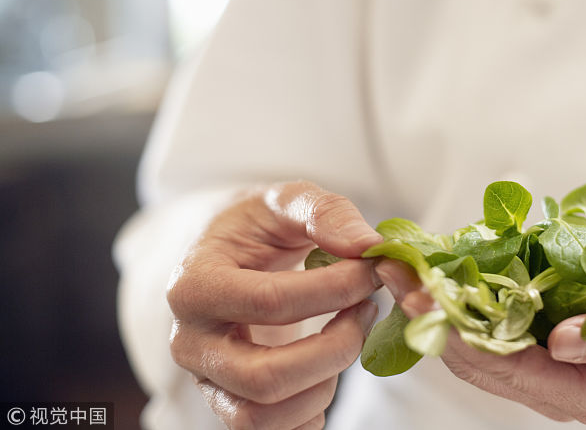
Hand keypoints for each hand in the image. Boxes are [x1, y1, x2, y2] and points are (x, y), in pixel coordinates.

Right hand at [167, 181, 382, 428]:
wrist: (227, 254)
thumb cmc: (255, 227)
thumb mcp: (284, 199)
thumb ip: (325, 212)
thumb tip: (368, 246)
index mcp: (194, 285)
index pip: (272, 303)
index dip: (336, 289)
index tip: (372, 269)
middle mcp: (190, 342)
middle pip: (265, 378)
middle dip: (336, 349)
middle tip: (367, 310)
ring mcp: (207, 379)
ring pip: (263, 417)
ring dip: (325, 385)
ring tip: (348, 336)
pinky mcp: (230, 402)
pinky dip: (311, 412)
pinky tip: (330, 366)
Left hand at [377, 259, 585, 423]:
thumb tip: (562, 342)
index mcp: (584, 392)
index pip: (505, 368)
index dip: (458, 332)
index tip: (420, 298)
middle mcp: (553, 379)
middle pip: (474, 353)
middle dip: (430, 313)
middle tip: (391, 271)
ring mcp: (544, 355)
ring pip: (474, 334)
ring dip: (436, 299)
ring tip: (398, 263)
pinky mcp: (542, 327)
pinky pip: (492, 313)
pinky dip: (462, 289)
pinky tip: (435, 263)